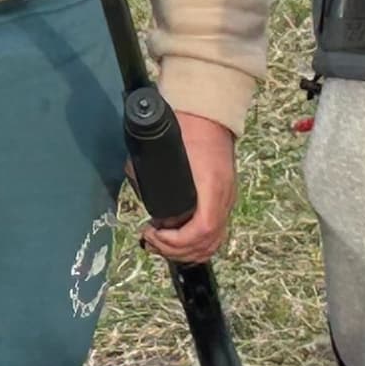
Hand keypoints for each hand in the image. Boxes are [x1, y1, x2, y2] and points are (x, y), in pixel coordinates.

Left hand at [143, 112, 238, 263]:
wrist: (208, 113)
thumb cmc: (186, 128)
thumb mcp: (160, 151)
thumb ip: (146, 175)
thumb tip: (137, 194)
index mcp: (211, 187)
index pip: (202, 230)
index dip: (176, 241)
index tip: (153, 233)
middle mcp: (223, 198)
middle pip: (207, 243)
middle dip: (175, 250)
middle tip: (150, 241)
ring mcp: (227, 201)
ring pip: (213, 242)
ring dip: (186, 251)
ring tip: (161, 244)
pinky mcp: (224, 201)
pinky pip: (216, 234)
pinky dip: (197, 244)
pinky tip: (179, 241)